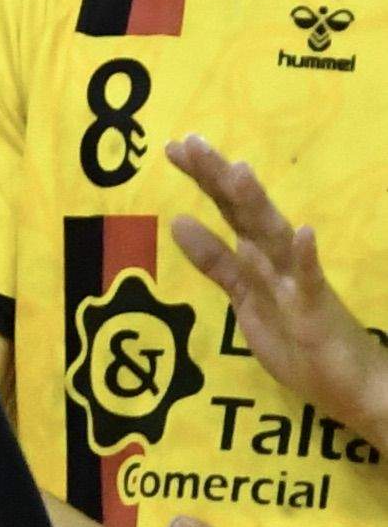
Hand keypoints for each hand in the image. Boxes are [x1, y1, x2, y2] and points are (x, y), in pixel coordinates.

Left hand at [170, 133, 387, 448]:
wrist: (351, 383)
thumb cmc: (298, 339)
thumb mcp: (244, 299)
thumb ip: (217, 263)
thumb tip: (179, 222)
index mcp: (259, 258)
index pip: (228, 210)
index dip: (204, 180)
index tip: (175, 146)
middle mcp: (279, 261)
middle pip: (245, 212)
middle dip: (217, 178)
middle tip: (189, 142)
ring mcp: (299, 283)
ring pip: (274, 237)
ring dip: (256, 205)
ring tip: (237, 170)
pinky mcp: (317, 310)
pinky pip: (310, 281)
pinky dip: (305, 257)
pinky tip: (303, 232)